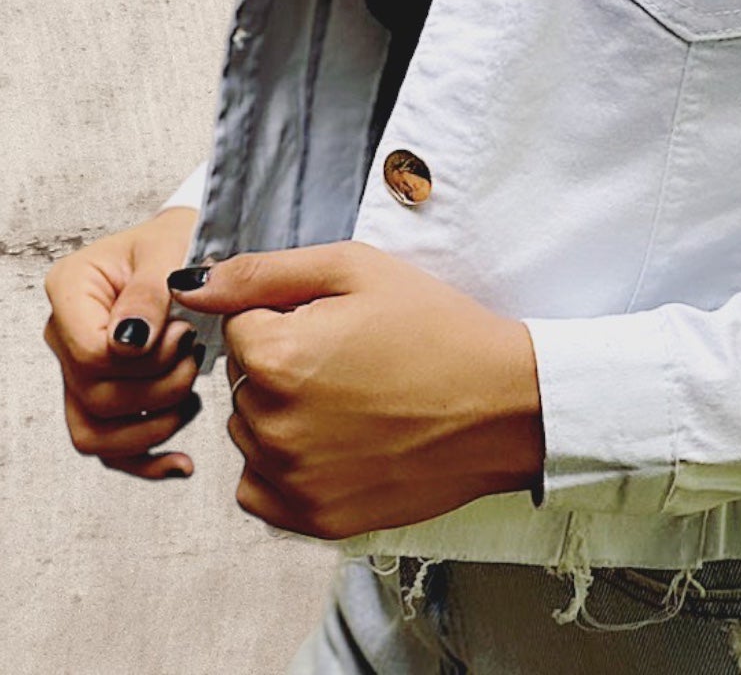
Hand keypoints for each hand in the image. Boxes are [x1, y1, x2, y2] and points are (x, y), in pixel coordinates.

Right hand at [41, 206, 206, 479]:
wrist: (193, 248)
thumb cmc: (181, 240)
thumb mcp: (173, 247)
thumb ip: (151, 291)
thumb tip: (129, 342)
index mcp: (72, 289)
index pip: (91, 353)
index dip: (143, 357)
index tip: (182, 331)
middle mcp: (65, 335)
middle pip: (97, 396)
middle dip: (160, 385)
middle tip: (194, 352)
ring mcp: (79, 371)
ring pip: (96, 432)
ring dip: (155, 423)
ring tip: (192, 391)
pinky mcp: (102, 397)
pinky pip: (109, 449)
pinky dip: (146, 461)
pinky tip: (181, 463)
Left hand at [166, 240, 545, 539]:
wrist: (504, 404)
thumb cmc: (439, 329)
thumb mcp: (358, 270)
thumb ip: (263, 272)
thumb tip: (187, 282)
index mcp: (276, 357)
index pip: (239, 324)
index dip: (290, 314)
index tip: (340, 322)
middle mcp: (270, 426)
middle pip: (243, 381)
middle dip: (283, 363)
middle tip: (354, 357)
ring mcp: (290, 480)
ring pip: (250, 432)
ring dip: (283, 413)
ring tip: (354, 398)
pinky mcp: (313, 518)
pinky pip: (260, 488)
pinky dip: (286, 466)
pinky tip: (338, 442)